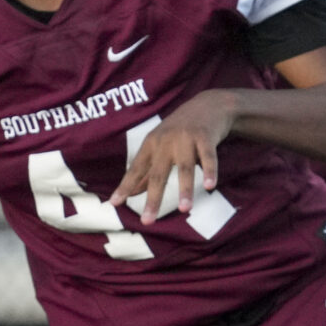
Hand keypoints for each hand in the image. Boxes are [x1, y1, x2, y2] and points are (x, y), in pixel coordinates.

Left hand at [109, 89, 235, 224]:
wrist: (208, 105)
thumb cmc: (180, 130)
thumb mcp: (160, 146)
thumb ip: (147, 170)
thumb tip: (130, 192)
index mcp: (152, 144)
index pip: (136, 169)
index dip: (125, 186)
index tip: (114, 203)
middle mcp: (166, 141)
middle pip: (158, 174)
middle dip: (153, 198)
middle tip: (147, 221)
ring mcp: (186, 138)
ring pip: (185, 168)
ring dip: (184, 189)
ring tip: (184, 209)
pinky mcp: (205, 137)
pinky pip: (209, 157)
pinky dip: (210, 171)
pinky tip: (210, 186)